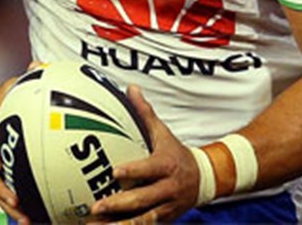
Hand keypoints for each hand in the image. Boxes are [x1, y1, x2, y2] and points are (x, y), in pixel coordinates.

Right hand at [0, 63, 41, 224]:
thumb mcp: (8, 85)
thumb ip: (23, 76)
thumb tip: (37, 63)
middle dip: (1, 192)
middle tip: (17, 202)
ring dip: (9, 206)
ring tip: (28, 220)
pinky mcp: (0, 173)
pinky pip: (8, 190)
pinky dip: (20, 204)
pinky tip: (38, 215)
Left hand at [90, 85, 200, 222]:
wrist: (205, 178)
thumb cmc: (176, 154)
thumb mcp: (163, 133)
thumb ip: (145, 113)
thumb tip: (131, 89)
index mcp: (167, 166)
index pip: (150, 169)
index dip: (134, 171)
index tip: (115, 172)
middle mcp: (168, 189)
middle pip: (144, 199)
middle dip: (120, 204)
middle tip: (97, 206)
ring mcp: (166, 207)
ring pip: (143, 220)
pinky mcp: (164, 220)